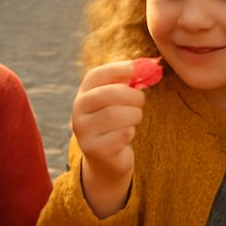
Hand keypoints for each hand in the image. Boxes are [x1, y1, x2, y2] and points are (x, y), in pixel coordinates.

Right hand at [71, 59, 147, 216]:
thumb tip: (148, 65)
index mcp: (83, 95)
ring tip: (135, 118)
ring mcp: (84, 132)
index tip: (136, 69)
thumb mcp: (118, 101)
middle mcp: (77, 112)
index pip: (95, 75)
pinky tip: (127, 134)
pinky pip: (122, 134)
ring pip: (117, 114)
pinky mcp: (94, 150)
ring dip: (134, 115)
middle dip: (132, 95)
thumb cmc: (116, 123)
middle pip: (109, 94)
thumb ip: (128, 82)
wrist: (106, 160)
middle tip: (141, 100)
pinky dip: (130, 132)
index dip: (116, 69)